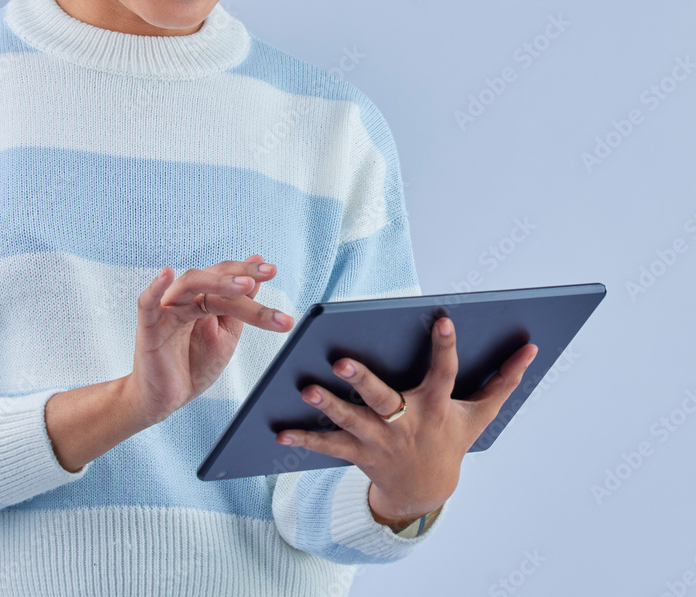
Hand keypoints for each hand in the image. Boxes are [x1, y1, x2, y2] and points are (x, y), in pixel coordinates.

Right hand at [128, 255, 294, 425]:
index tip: (273, 271)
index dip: (250, 272)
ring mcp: (167, 310)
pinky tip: (166, 275)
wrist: (167, 399)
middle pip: (212, 277)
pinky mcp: (149, 327)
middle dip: (241, 274)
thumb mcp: (226, 333)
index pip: (227, 276)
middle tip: (268, 274)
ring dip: (217, 282)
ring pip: (190, 285)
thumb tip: (256, 274)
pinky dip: (155, 288)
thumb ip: (240, 304)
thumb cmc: (194, 364)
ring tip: (245, 284)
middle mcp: (186, 298)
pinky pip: (148, 303)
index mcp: (205, 298)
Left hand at [275, 316, 537, 520]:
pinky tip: (279, 432)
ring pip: (350, 422)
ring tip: (304, 390)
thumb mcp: (480, 414)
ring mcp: (380, 441)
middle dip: (362, 380)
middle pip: (383, 399)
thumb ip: (504, 380)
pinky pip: (328, 447)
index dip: (445, 347)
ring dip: (327, 407)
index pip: (444, 372)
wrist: (426, 491)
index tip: (442, 319)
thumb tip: (532, 347)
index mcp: (436, 406)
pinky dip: (303, 440)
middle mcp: (406, 423)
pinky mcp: (358, 454)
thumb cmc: (452, 439)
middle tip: (340, 360)